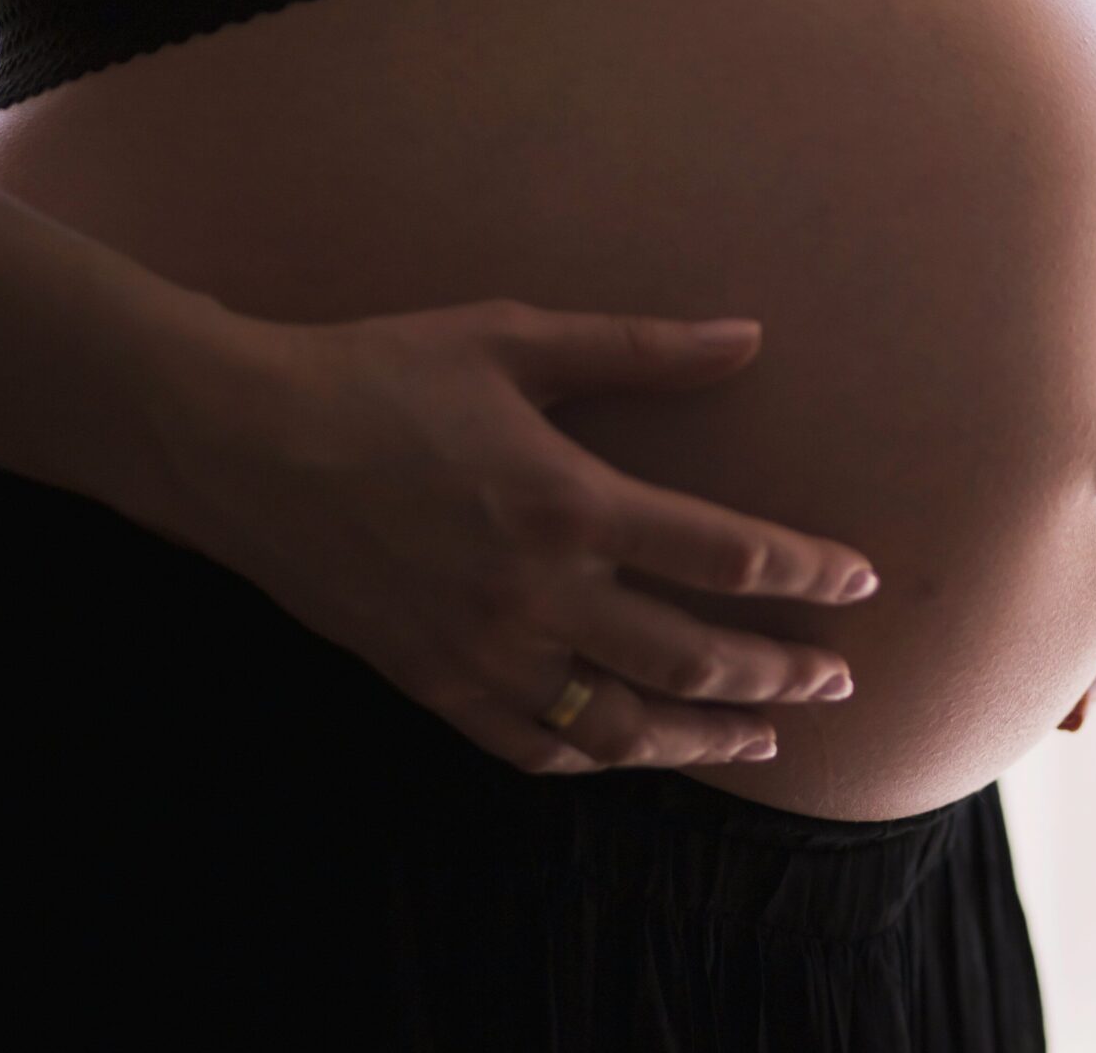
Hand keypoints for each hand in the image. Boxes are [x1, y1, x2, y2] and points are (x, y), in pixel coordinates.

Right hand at [128, 298, 878, 775]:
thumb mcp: (514, 338)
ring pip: (623, 725)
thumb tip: (749, 335)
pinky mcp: (430, 682)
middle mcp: (536, 594)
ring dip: (707, 735)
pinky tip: (635, 753)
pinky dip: (597, 758)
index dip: (808, 575)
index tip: (861, 581)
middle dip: (782, 674)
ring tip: (767, 737)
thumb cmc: (378, 372)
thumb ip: (640, 348)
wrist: (234, 441)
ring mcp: (482, 651)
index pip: (728, 557)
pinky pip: (532, 747)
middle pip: (695, 658)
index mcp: (569, 503)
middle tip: (842, 679)